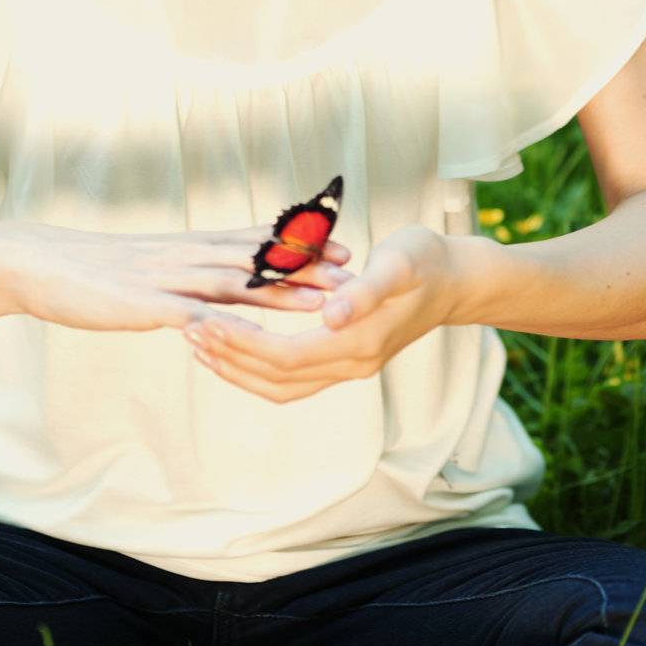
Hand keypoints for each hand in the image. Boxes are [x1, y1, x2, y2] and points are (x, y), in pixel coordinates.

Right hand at [2, 218, 353, 333]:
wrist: (47, 264)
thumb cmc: (100, 270)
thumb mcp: (156, 264)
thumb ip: (191, 272)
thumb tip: (222, 286)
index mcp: (194, 248)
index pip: (257, 241)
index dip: (302, 245)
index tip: (343, 247)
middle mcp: (190, 256)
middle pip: (259, 259)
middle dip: (309, 265)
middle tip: (355, 269)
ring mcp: (170, 279)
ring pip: (237, 283)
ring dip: (284, 292)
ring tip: (325, 300)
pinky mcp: (146, 304)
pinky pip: (189, 313)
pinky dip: (220, 322)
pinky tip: (248, 334)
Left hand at [181, 223, 456, 401]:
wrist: (457, 279)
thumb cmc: (426, 260)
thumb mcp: (399, 263)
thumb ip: (364, 290)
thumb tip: (329, 315)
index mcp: (358, 342)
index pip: (284, 356)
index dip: (239, 344)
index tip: (204, 320)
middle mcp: (351, 364)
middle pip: (275, 379)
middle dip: (228, 358)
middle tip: (187, 329)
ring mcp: (350, 366)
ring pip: (282, 386)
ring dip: (238, 369)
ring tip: (200, 344)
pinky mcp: (347, 358)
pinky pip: (293, 377)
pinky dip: (259, 367)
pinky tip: (236, 346)